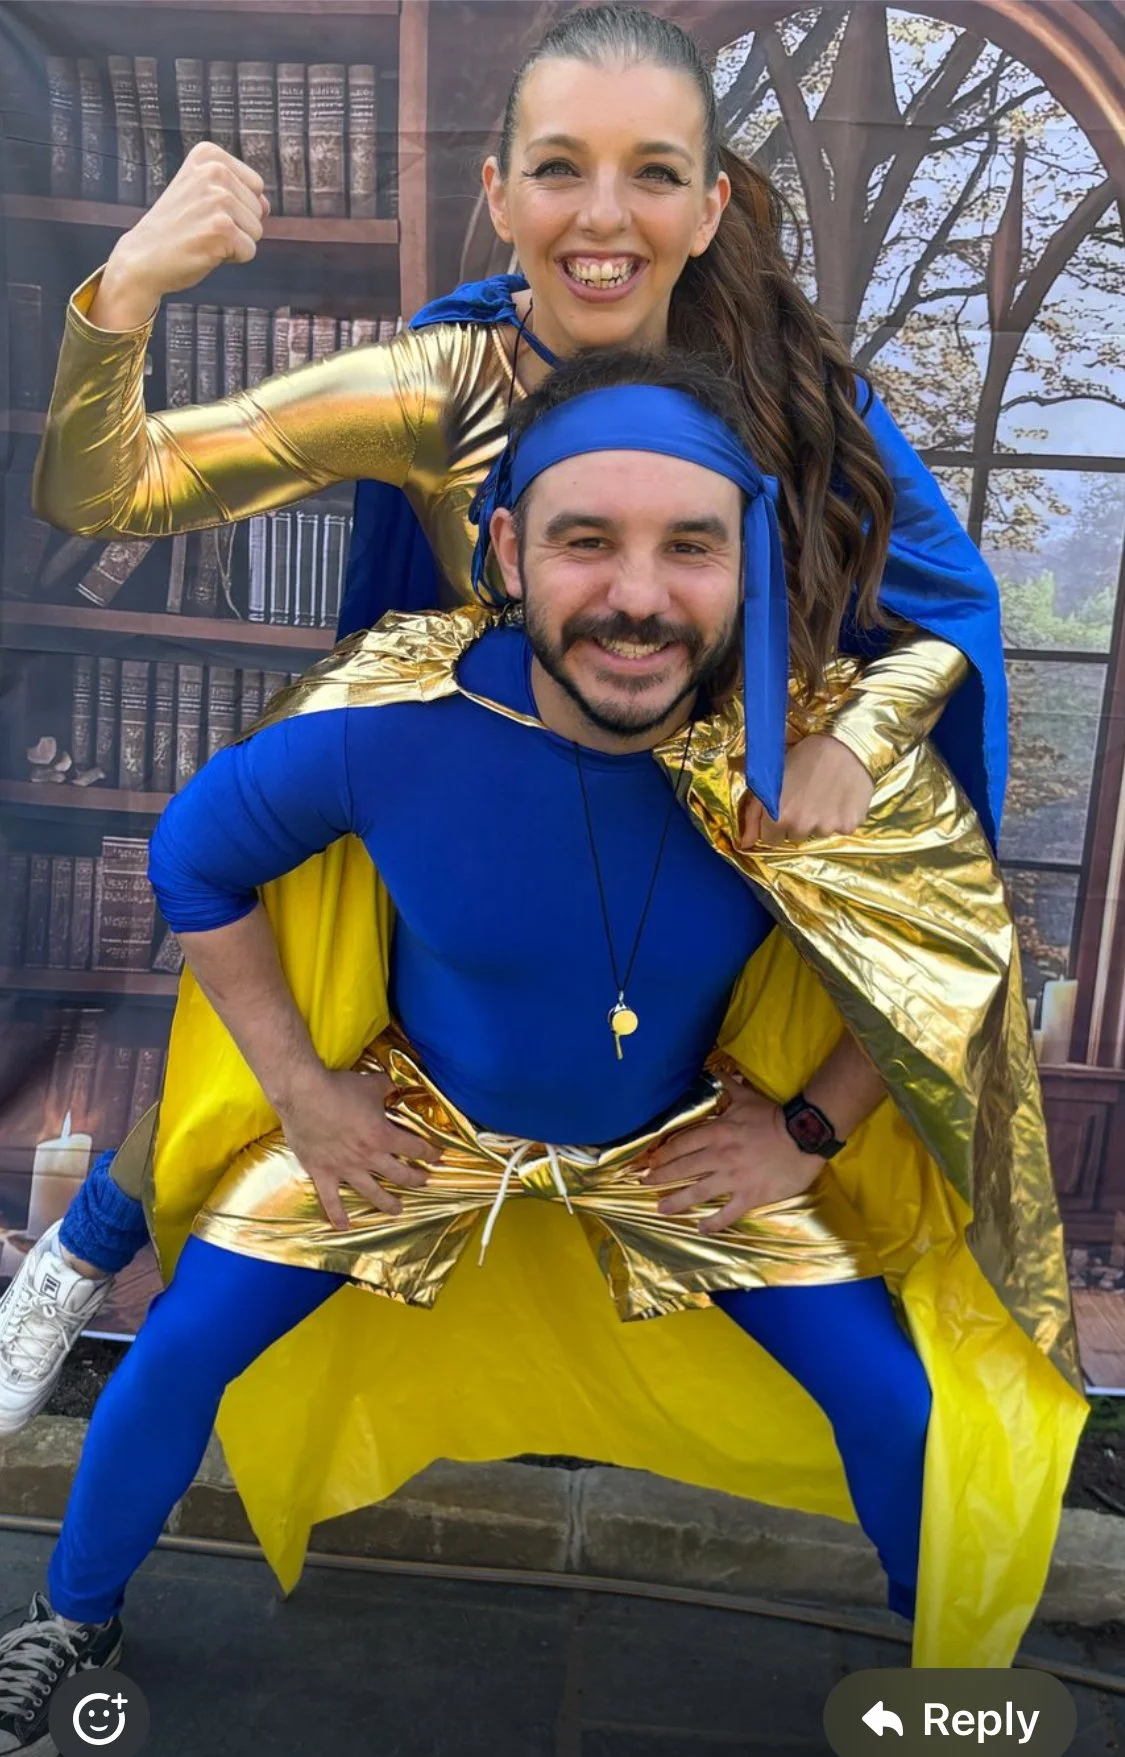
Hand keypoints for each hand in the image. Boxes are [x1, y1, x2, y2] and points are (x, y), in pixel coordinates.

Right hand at [92, 143, 268, 328]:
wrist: (143, 256)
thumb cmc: (176, 228)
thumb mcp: (202, 196)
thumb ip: (239, 193)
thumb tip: (267, 204)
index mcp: (209, 154)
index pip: (255, 186)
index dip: (237, 206)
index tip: (203, 209)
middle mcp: (214, 170)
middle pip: (259, 208)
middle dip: (238, 225)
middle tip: (201, 226)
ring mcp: (218, 198)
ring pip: (257, 231)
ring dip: (234, 242)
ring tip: (202, 236)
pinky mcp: (222, 228)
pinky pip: (249, 251)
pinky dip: (231, 258)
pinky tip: (205, 250)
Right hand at [276, 1065, 439, 1231]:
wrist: (303, 1095)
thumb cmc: (338, 1088)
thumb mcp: (372, 1083)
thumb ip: (388, 1088)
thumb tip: (397, 1087)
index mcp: (382, 1136)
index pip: (415, 1148)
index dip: (430, 1153)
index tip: (438, 1156)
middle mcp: (368, 1157)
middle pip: (399, 1175)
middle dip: (415, 1179)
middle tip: (423, 1182)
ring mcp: (345, 1168)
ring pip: (372, 1192)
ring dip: (387, 1203)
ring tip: (398, 1210)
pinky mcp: (323, 1172)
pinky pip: (331, 1199)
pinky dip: (337, 1215)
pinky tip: (344, 1227)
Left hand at [642, 1075, 816, 1232]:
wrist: (803, 1135)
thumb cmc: (774, 1117)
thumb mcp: (747, 1098)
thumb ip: (729, 1086)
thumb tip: (717, 1071)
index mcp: (717, 1133)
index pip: (681, 1144)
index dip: (664, 1154)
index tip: (651, 1161)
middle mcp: (719, 1157)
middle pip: (683, 1168)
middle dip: (661, 1177)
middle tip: (645, 1184)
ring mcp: (734, 1178)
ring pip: (698, 1192)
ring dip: (677, 1202)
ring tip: (662, 1209)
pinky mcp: (750, 1195)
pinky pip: (727, 1213)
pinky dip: (714, 1222)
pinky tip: (701, 1229)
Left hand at [740, 734, 873, 847]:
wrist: (844, 744)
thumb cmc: (803, 755)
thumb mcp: (770, 779)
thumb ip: (754, 814)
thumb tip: (745, 844)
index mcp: (778, 818)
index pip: (771, 839)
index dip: (776, 823)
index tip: (785, 806)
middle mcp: (801, 828)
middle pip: (795, 837)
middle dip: (798, 822)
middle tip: (806, 797)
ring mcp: (826, 828)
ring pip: (818, 832)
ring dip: (820, 819)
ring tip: (825, 793)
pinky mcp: (849, 826)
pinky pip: (841, 828)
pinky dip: (841, 817)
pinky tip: (841, 797)